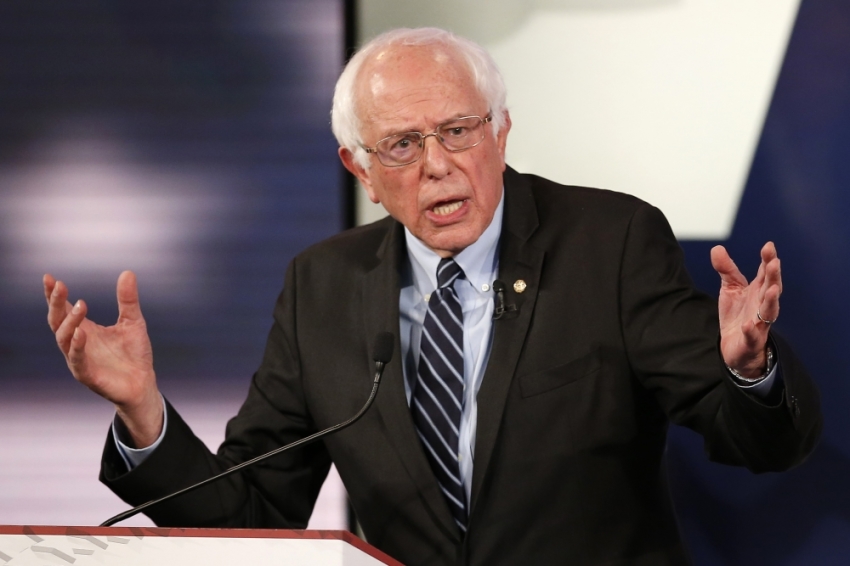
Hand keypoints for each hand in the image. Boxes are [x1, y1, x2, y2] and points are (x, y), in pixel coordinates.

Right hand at [44, 271, 162, 446]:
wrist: (143, 382)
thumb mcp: (134, 321)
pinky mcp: (87, 374)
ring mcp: (79, 359)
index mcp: (85, 329)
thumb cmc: (134, 353)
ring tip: (81, 305)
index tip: (49, 278)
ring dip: (70, 321)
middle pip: (57, 321)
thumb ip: (128, 300)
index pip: (62, 310)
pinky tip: (81, 333)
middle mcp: (77, 343)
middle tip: (60, 285)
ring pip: (64, 339)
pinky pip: (77, 360)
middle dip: (56, 303)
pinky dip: (77, 347)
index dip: (54, 295)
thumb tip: (127, 272)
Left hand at [710, 242, 781, 377]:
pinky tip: (747, 325)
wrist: (734, 346)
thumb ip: (726, 269)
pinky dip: (751, 330)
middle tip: (774, 262)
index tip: (769, 246)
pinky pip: (752, 335)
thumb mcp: (730, 289)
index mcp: (758, 291)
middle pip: (771, 289)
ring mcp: (759, 323)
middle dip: (773, 276)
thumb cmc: (737, 314)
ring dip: (771, 300)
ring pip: (769, 311)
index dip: (768, 260)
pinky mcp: (751, 340)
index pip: (765, 273)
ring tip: (771, 289)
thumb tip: (717, 248)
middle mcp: (762, 305)